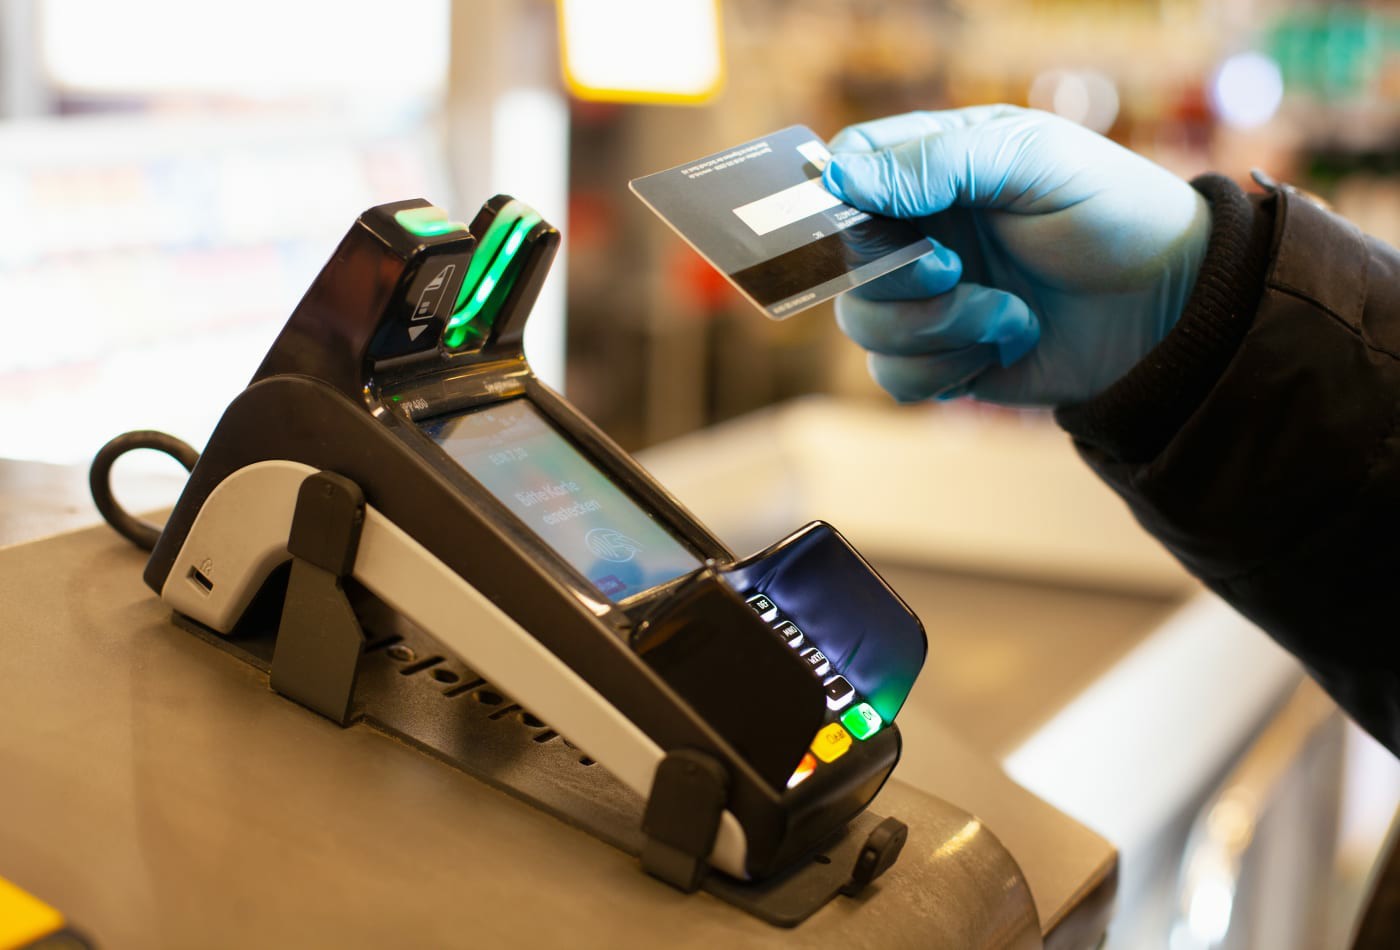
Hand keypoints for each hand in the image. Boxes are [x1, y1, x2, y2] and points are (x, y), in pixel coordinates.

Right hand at [823, 105, 1210, 405]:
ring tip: (1007, 316)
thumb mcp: (1035, 161)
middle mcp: (918, 232)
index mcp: (934, 166)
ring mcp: (925, 299)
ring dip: (934, 329)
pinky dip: (946, 370)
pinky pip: (894, 377)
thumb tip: (841, 175)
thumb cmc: (1113, 213)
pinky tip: (1005, 345)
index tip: (869, 217)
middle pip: (840, 260)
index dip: (838, 195)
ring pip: (862, 325)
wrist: (1171, 311)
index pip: (845, 165)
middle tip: (954, 271)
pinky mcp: (941, 358)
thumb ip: (938, 163)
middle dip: (896, 278)